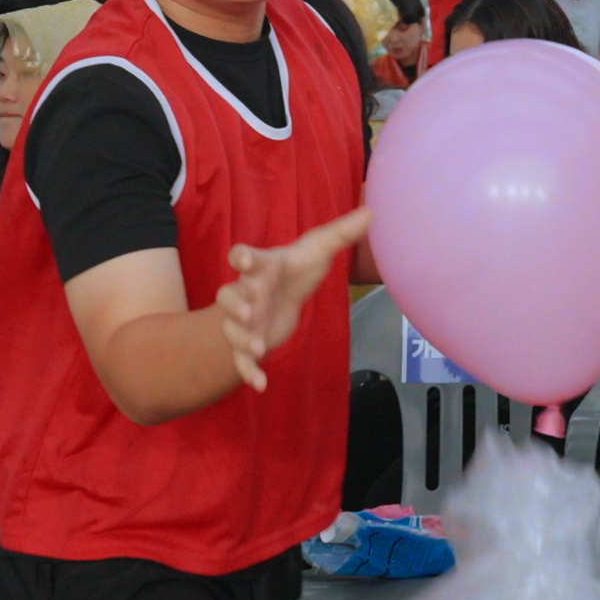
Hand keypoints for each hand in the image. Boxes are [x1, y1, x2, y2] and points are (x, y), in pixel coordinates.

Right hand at [215, 208, 371, 391]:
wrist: (282, 296)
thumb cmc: (296, 269)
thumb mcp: (318, 250)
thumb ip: (341, 233)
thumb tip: (371, 213)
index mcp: (262, 267)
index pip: (243, 256)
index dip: (242, 257)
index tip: (244, 260)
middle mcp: (246, 292)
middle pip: (227, 295)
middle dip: (234, 304)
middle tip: (248, 311)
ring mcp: (244, 319)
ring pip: (231, 328)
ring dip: (241, 339)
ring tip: (258, 348)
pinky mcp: (248, 342)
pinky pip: (241, 359)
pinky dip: (248, 372)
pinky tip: (260, 386)